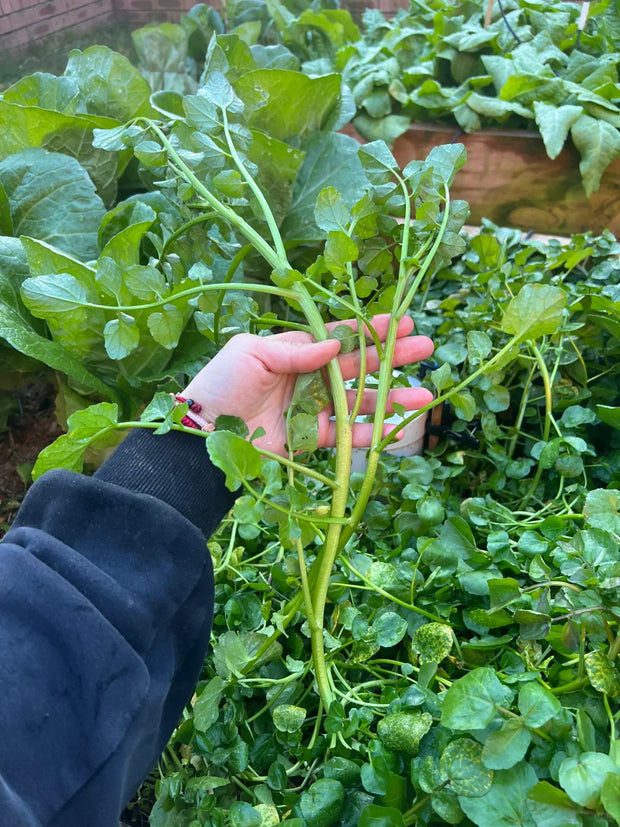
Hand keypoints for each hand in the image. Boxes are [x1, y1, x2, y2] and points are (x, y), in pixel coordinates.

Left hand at [182, 314, 433, 455]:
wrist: (201, 433)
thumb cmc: (221, 384)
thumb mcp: (252, 354)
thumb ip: (296, 350)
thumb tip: (334, 345)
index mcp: (295, 351)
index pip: (339, 338)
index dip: (369, 331)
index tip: (399, 323)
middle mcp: (309, 377)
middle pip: (358, 366)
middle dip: (391, 358)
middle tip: (424, 348)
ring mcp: (312, 408)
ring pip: (359, 401)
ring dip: (391, 397)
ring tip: (425, 395)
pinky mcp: (310, 438)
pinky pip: (345, 435)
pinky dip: (370, 433)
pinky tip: (397, 428)